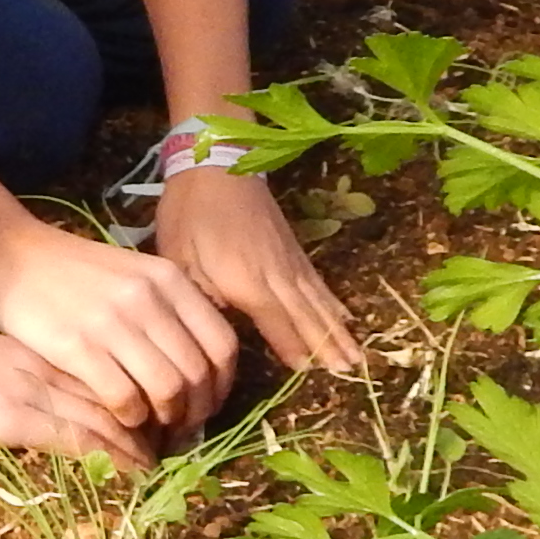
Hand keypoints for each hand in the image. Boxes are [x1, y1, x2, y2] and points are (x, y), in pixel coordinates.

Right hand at [0, 216, 239, 439]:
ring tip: (154, 428)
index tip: (209, 404)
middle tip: (182, 428)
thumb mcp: (132, 273)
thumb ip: (168, 307)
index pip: (222, 344)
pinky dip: (130, 418)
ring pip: (167, 390)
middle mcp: (148, 298)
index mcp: (168, 279)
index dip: (222, 385)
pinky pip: (124, 398)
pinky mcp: (77, 345)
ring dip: (166, 420)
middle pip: (198, 373)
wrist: (9, 253)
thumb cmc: (72, 270)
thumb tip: (199, 364)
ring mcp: (113, 321)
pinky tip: (122, 419)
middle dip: (196, 411)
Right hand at [0, 295, 150, 462]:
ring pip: (111, 417)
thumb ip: (19, 374)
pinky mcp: (18, 418)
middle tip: (179, 446)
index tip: (159, 419)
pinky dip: (114, 459)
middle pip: (121, 391)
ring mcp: (36, 391)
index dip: (139, 395)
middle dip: (154, 421)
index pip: (108, 369)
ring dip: (141, 446)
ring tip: (163, 468)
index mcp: (40, 350)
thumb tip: (36, 397)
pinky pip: (81, 440)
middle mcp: (49, 366)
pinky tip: (136, 475)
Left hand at [150, 162, 365, 374]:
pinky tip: (346, 319)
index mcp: (247, 282)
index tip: (314, 375)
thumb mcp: (181, 260)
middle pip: (307, 318)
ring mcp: (290, 261)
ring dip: (339, 331)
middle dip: (329, 348)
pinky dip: (334, 304)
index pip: (277, 324)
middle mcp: (277, 276)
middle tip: (353, 376)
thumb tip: (221, 331)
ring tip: (358, 359)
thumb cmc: (191, 213)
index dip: (295, 349)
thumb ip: (203, 299)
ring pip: (319, 303)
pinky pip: (319, 284)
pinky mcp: (294, 249)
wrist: (218, 162)